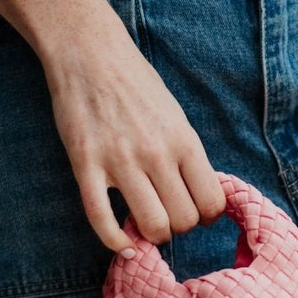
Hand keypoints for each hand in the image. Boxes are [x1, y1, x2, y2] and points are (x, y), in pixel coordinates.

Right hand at [42, 20, 226, 256]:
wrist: (88, 52)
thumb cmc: (136, 85)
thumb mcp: (176, 117)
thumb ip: (187, 157)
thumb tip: (201, 198)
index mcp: (184, 141)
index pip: (211, 203)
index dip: (206, 217)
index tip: (195, 212)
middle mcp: (156, 153)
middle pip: (183, 221)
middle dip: (178, 228)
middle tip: (166, 216)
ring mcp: (119, 161)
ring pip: (152, 227)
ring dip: (151, 236)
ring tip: (144, 225)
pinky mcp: (86, 165)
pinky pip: (102, 220)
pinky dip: (115, 242)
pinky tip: (123, 245)